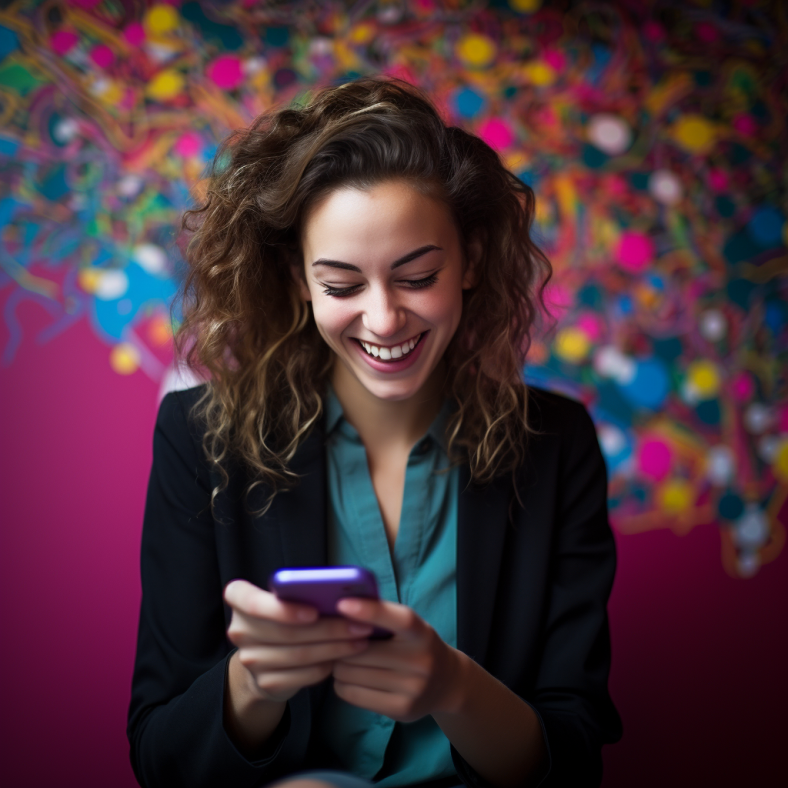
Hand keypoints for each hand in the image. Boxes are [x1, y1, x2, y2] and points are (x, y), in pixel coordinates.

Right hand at [223, 579, 372, 703]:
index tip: (314, 611)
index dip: (282, 609)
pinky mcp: (265, 683)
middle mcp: (238, 630)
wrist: (264, 657)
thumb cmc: (283, 615)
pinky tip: (342, 658)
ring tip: (360, 640)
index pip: (250, 601)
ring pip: (299, 655)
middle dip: (328, 629)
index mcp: (239, 598)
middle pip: (286, 632)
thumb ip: (301, 591)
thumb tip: (345, 592)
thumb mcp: (285, 597)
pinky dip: (326, 666)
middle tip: (360, 625)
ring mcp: (250, 660)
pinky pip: (302, 675)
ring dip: (335, 648)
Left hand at [330, 597, 466, 722]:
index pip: (400, 619)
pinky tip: (347, 679)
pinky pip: (354, 695)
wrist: (447, 683)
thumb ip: (385, 617)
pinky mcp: (401, 709)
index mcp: (422, 634)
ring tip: (342, 661)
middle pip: (362, 651)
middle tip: (336, 643)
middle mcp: (421, 661)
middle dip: (341, 646)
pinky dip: (341, 685)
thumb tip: (344, 607)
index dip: (371, 611)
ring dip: (339, 666)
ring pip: (353, 674)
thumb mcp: (411, 628)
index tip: (342, 604)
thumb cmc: (418, 647)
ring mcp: (413, 688)